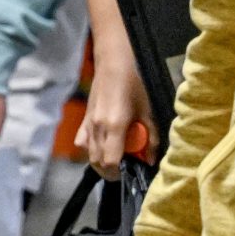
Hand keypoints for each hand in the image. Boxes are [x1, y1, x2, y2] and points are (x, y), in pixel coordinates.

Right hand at [84, 55, 153, 179]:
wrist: (114, 62)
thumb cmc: (134, 83)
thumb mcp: (148, 110)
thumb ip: (150, 137)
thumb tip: (151, 159)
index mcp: (114, 126)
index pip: (110, 162)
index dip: (119, 173)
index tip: (130, 173)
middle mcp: (97, 128)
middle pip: (97, 163)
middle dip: (110, 172)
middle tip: (126, 169)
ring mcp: (88, 124)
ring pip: (89, 154)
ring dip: (101, 162)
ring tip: (116, 159)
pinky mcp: (84, 119)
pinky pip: (83, 142)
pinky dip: (91, 149)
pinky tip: (103, 145)